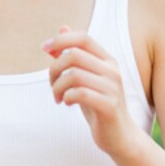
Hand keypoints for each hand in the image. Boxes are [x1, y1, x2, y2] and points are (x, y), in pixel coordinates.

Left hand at [42, 24, 140, 158]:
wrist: (120, 136)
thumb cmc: (99, 105)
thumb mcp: (85, 78)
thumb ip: (74, 56)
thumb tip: (61, 29)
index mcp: (107, 60)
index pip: (83, 38)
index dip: (60, 40)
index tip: (45, 48)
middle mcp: (112, 71)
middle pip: (74, 55)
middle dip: (54, 69)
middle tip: (52, 85)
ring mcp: (112, 88)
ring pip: (73, 75)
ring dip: (57, 86)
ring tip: (58, 97)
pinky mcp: (109, 105)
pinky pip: (79, 93)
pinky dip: (67, 97)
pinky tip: (67, 103)